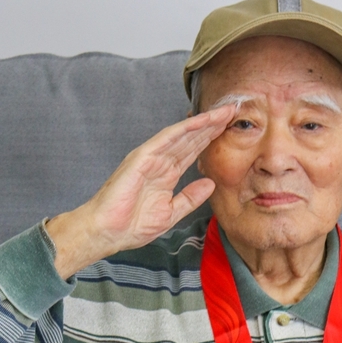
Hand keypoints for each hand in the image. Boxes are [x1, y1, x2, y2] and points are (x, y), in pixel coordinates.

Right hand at [47, 105, 235, 277]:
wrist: (108, 232)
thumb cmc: (132, 225)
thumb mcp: (171, 213)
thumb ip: (190, 198)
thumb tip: (210, 183)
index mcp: (166, 174)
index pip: (193, 152)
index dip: (211, 139)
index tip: (230, 129)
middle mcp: (160, 161)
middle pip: (191, 139)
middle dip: (212, 125)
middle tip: (233, 111)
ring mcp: (150, 157)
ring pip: (181, 135)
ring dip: (202, 123)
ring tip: (223, 112)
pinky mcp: (141, 157)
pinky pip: (165, 140)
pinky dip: (183, 130)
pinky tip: (200, 121)